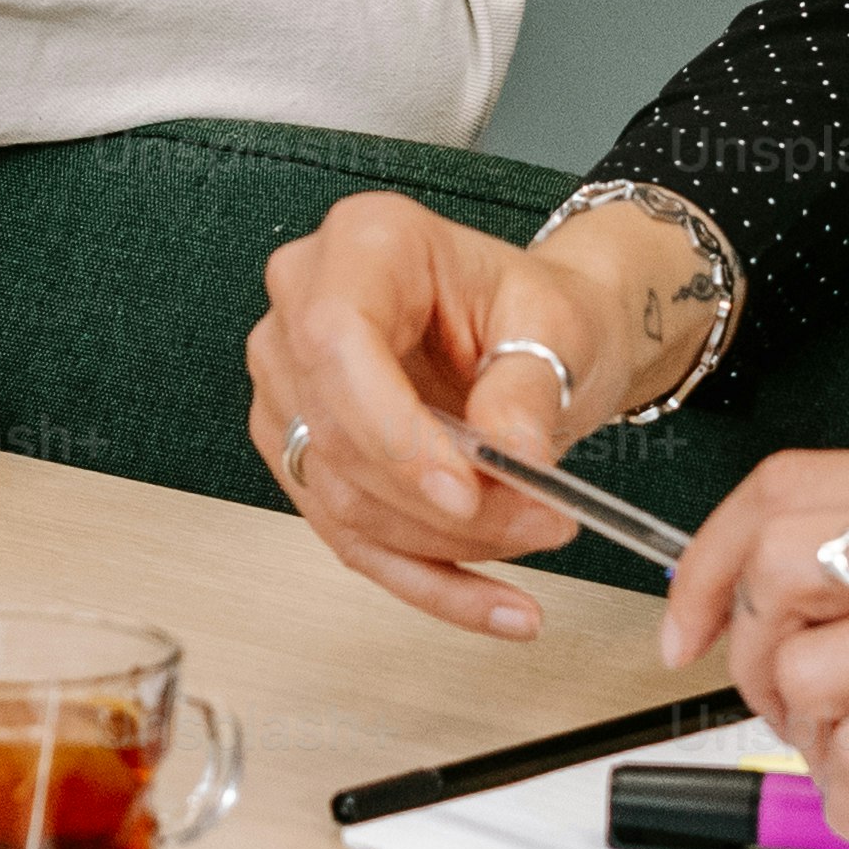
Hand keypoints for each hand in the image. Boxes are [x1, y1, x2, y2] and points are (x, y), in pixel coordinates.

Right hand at [241, 189, 718, 640]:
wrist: (530, 336)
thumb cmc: (533, 311)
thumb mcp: (558, 327)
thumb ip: (527, 387)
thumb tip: (512, 456)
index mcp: (365, 244)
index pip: (336, 339)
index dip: (390, 428)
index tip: (463, 490)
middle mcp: (305, 306)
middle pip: (338, 431)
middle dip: (441, 502)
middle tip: (538, 517)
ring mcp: (291, 384)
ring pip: (343, 498)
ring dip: (445, 542)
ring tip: (535, 535)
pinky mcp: (303, 454)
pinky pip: (351, 539)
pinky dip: (428, 582)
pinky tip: (493, 605)